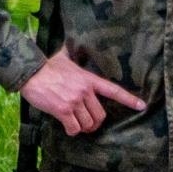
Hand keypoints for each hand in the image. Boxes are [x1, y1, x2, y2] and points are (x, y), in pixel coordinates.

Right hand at [20, 49, 145, 135]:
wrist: (31, 73)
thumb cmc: (46, 66)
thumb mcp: (65, 57)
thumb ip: (74, 56)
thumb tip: (73, 41)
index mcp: (88, 79)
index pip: (113, 90)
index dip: (129, 99)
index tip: (141, 106)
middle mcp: (84, 91)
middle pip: (100, 115)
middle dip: (94, 122)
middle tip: (86, 122)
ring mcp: (74, 101)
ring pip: (87, 124)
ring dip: (81, 128)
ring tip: (74, 123)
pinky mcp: (63, 110)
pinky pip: (74, 128)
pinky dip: (71, 130)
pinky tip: (65, 126)